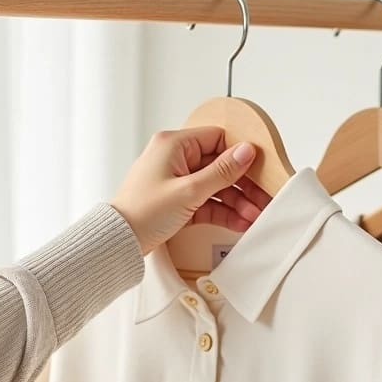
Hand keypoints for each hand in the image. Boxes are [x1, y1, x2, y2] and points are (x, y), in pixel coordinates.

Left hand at [112, 127, 271, 254]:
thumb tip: (246, 151)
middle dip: (243, 185)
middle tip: (262, 198)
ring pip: (216, 186)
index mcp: (173, 145)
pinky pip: (207, 201)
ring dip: (236, 201)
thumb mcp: (189, 191)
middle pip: (220, 165)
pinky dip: (223, 211)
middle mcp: (175, 158)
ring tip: (254, 216)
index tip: (259, 168)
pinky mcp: (178, 201)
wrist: (119, 242)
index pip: (217, 139)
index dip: (240, 154)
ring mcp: (177, 180)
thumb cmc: (143, 213)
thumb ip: (221, 171)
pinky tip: (240, 222)